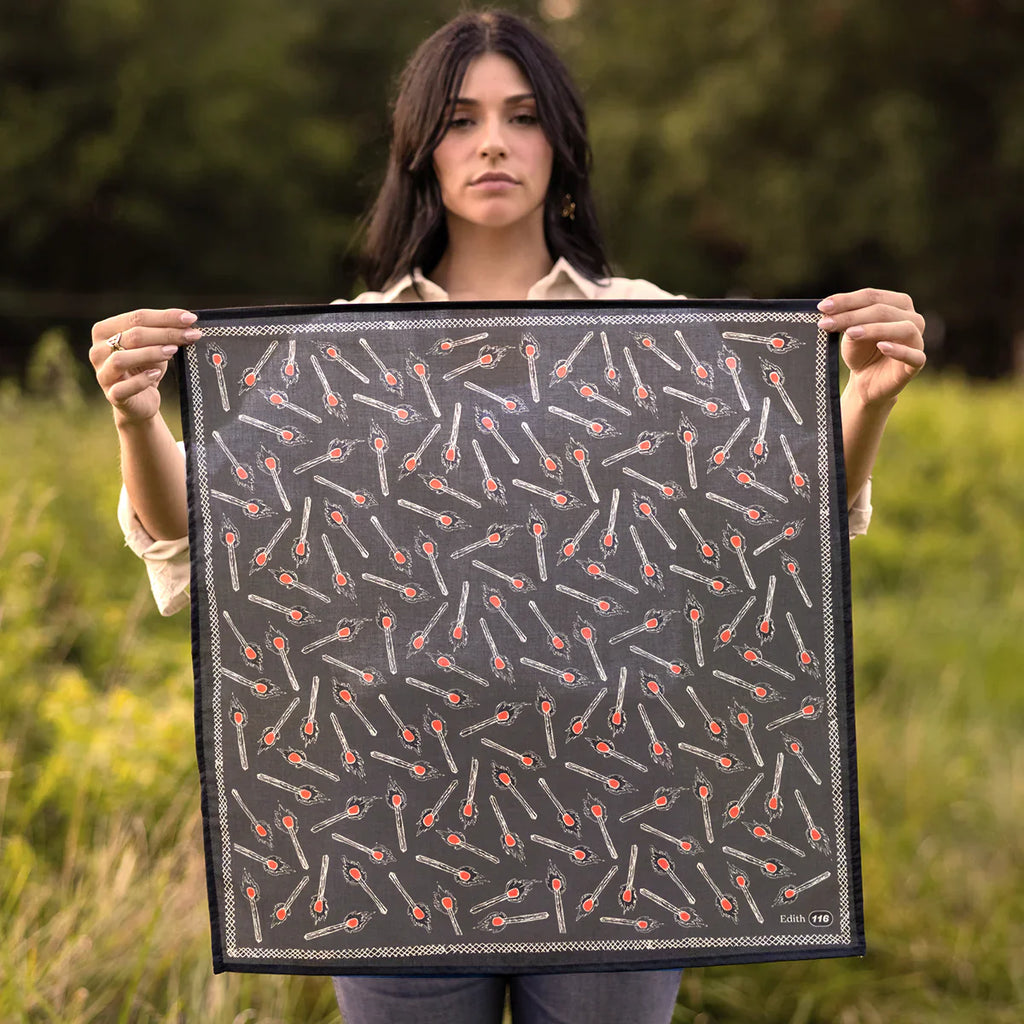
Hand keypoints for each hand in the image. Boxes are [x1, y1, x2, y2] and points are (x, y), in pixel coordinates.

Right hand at [89, 309, 200, 425]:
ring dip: (150, 353)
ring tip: (173, 351)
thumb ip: (164, 333)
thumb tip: (187, 323)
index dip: (165, 317)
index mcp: (105, 331)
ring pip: (121, 359)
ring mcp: (103, 373)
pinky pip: (123, 387)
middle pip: (132, 336)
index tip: (190, 318)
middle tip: (191, 335)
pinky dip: (141, 380)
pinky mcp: (112, 395)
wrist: (141, 400)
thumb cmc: (146, 368)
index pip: (136, 317)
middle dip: (165, 334)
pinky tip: (156, 374)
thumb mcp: (155, 347)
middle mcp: (98, 350)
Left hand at [818, 288, 925, 407]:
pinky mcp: (917, 362)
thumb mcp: (849, 333)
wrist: (866, 381)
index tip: (822, 307)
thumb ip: (845, 320)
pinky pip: (914, 355)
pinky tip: (882, 346)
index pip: (872, 296)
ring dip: (875, 329)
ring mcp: (917, 340)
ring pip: (903, 328)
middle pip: (884, 310)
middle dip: (852, 315)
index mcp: (898, 304)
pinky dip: (899, 350)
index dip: (847, 300)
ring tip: (851, 333)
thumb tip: (828, 308)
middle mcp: (913, 318)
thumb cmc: (861, 352)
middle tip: (827, 323)